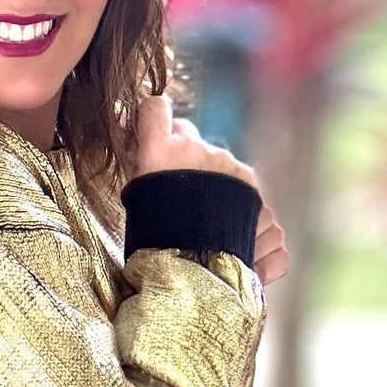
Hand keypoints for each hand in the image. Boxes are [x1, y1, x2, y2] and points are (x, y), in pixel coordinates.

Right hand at [130, 92, 287, 285]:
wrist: (193, 278)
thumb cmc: (154, 244)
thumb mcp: (139, 205)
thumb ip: (144, 171)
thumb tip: (135, 146)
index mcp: (159, 151)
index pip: (155, 109)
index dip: (155, 118)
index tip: (154, 131)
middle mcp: (196, 149)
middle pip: (190, 137)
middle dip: (186, 160)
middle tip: (180, 194)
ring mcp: (227, 165)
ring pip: (218, 165)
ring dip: (215, 187)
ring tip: (207, 224)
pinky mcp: (251, 184)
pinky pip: (241, 185)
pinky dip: (239, 206)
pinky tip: (231, 232)